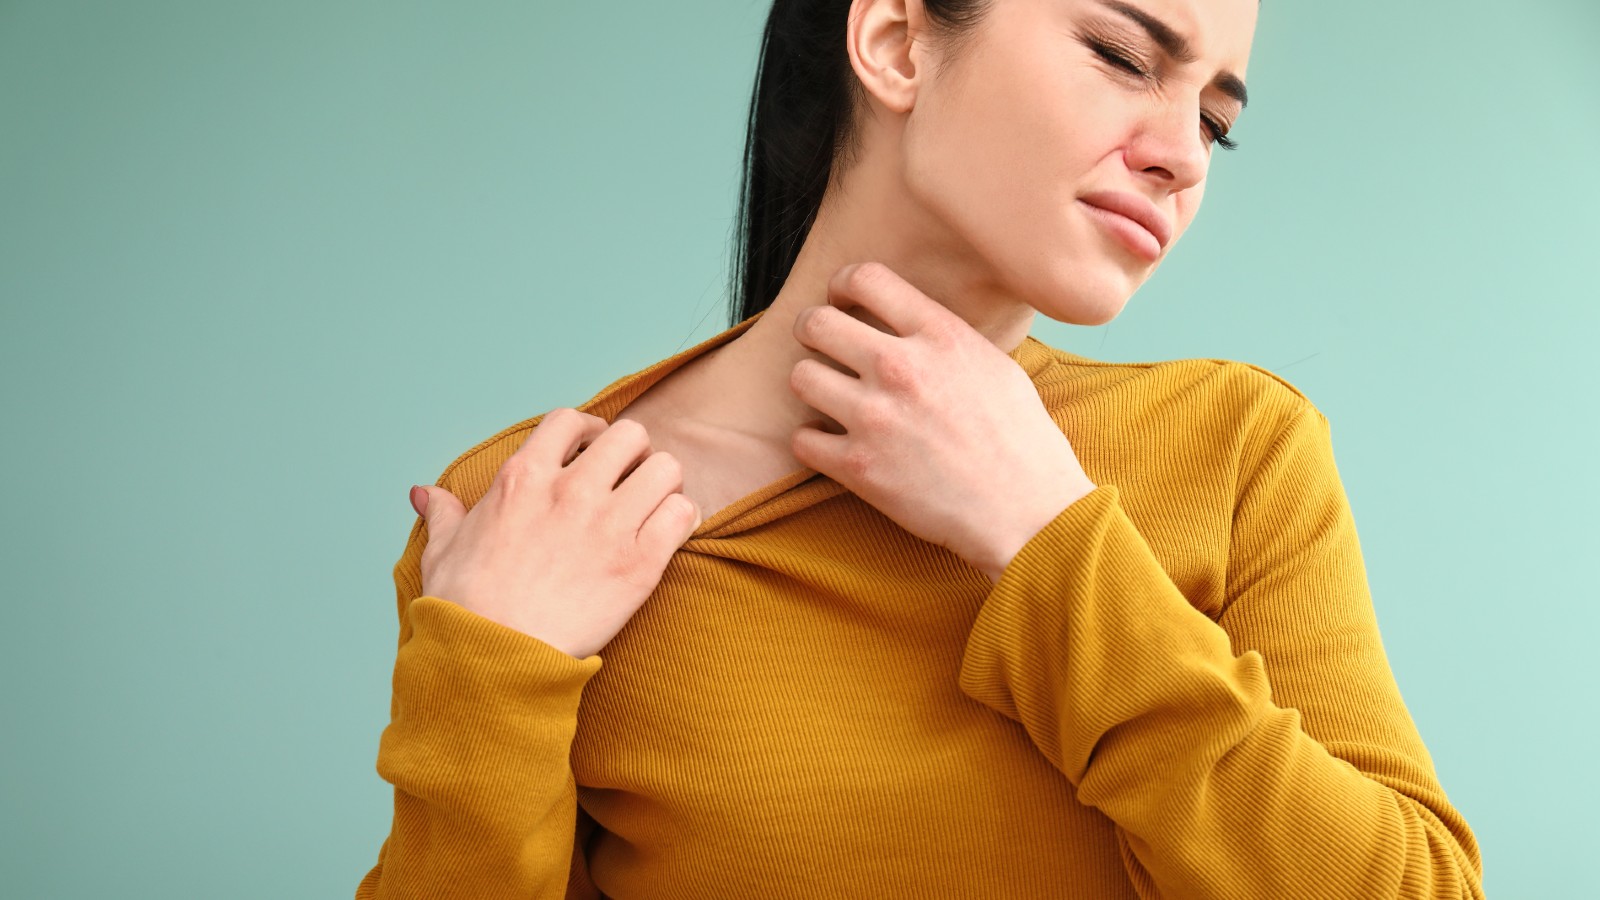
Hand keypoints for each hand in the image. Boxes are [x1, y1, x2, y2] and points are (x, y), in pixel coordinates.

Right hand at [408, 408, 701, 658]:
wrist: (494, 657)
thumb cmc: (465, 606)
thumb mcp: (444, 549)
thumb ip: (444, 513)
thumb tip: (423, 494)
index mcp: (524, 478)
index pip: (570, 420)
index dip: (588, 430)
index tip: (591, 450)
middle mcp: (571, 491)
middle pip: (629, 435)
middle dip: (633, 453)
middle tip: (629, 480)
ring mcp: (608, 525)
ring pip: (666, 467)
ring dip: (663, 483)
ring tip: (653, 505)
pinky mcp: (640, 563)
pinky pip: (684, 513)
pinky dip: (682, 518)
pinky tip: (668, 534)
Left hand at [787, 262, 1096, 582]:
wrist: (1027, 512)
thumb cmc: (1020, 442)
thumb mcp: (995, 366)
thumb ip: (944, 338)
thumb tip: (910, 322)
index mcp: (939, 336)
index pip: (865, 277)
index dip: (842, 285)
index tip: (842, 301)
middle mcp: (901, 368)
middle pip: (816, 322)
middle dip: (812, 331)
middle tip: (821, 347)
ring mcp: (875, 418)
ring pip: (800, 377)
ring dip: (811, 386)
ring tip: (830, 398)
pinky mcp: (858, 467)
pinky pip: (802, 439)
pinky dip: (813, 443)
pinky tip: (833, 445)